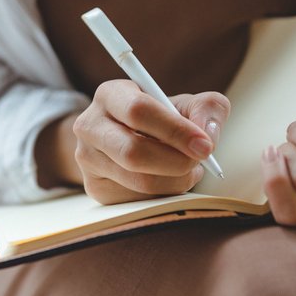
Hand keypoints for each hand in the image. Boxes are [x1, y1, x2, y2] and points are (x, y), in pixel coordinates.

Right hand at [72, 79, 230, 204]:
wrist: (130, 138)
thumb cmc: (163, 119)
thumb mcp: (186, 104)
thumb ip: (207, 108)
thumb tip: (207, 135)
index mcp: (110, 94)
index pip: (139, 111)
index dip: (175, 130)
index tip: (205, 145)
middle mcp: (90, 125)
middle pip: (133, 152)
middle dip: (177, 161)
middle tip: (200, 162)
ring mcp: (88, 159)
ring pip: (139, 182)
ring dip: (176, 180)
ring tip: (188, 168)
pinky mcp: (95, 188)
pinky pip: (138, 201)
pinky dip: (165, 194)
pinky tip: (168, 180)